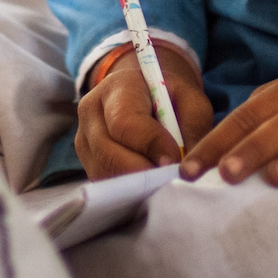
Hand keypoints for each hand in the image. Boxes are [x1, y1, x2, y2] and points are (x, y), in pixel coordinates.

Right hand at [75, 41, 214, 179]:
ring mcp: (84, 140)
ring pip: (104, 172)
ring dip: (136, 184)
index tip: (174, 161)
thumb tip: (189, 166)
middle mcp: (91, 113)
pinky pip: (105, 182)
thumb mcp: (190, 99)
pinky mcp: (88, 162)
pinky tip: (150, 184)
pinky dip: (129, 189)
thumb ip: (193, 127)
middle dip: (142, 172)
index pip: (125, 122)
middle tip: (170, 181)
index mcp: (115, 88)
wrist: (144, 93)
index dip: (149, 145)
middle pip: (108, 153)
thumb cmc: (169, 95)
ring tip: (163, 182)